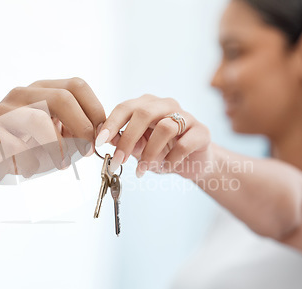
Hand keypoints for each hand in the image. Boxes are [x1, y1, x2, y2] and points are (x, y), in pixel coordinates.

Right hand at [0, 78, 105, 191]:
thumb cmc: (22, 149)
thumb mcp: (51, 137)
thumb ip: (73, 133)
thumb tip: (100, 137)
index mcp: (42, 91)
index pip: (77, 86)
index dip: (95, 110)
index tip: (101, 137)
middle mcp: (22, 94)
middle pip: (62, 98)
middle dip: (81, 127)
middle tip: (86, 152)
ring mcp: (3, 110)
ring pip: (39, 121)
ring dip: (57, 148)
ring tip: (61, 166)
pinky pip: (16, 146)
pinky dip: (30, 162)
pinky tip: (30, 170)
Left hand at [95, 94, 212, 179]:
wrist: (194, 163)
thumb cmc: (162, 153)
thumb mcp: (138, 149)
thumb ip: (124, 142)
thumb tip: (108, 140)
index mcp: (147, 105)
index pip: (125, 107)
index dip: (111, 124)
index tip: (99, 142)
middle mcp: (166, 105)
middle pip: (144, 113)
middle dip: (128, 139)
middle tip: (118, 161)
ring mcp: (186, 116)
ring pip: (165, 127)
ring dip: (150, 153)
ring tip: (142, 170)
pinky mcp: (202, 131)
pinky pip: (184, 144)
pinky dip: (171, 160)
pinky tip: (167, 167)